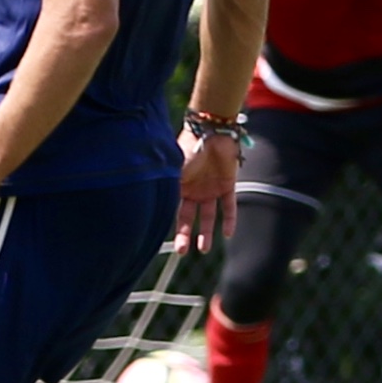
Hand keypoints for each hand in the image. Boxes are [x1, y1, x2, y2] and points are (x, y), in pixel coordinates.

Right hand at [174, 123, 241, 253]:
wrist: (212, 131)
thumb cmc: (189, 148)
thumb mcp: (174, 170)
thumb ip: (168, 188)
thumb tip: (152, 208)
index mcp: (179, 186)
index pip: (174, 211)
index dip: (172, 226)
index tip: (169, 243)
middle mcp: (194, 190)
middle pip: (188, 217)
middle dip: (185, 235)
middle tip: (182, 252)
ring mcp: (210, 188)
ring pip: (208, 216)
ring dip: (206, 232)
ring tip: (203, 250)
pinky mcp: (227, 185)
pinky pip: (228, 206)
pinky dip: (229, 219)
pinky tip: (227, 234)